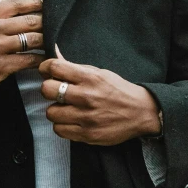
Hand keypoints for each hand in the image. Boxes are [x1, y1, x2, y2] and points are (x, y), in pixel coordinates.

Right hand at [0, 0, 42, 106]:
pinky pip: (28, 60)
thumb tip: (25, 10)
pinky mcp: (0, 66)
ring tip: (52, 42)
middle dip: (46, 23)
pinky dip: (39, 59)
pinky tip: (43, 58)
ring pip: (32, 40)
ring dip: (45, 41)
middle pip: (30, 21)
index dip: (37, 4)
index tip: (48, 6)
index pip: (18, 4)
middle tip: (55, 26)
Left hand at [38, 46, 160, 144]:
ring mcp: (86, 117)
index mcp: (89, 77)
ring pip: (50, 113)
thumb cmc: (118, 90)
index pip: (54, 67)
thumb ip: (75, 66)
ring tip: (66, 108)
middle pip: (47, 90)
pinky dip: (62, 125)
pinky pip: (59, 130)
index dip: (46, 68)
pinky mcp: (87, 134)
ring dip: (56, 110)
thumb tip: (55, 53)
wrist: (141, 112)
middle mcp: (86, 96)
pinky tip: (71, 120)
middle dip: (48, 89)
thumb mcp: (99, 72)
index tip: (47, 72)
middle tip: (56, 91)